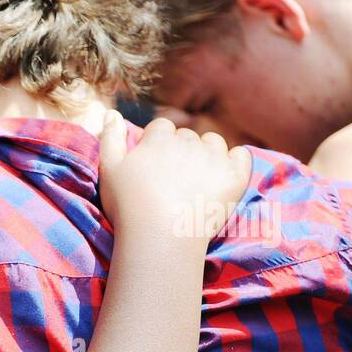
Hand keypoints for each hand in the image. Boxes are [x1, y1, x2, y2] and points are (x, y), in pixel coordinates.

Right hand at [99, 113, 252, 250]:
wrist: (160, 239)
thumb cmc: (128, 207)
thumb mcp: (109, 171)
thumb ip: (109, 138)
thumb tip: (111, 112)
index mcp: (159, 138)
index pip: (161, 127)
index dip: (156, 144)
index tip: (152, 166)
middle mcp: (188, 142)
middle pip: (186, 136)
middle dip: (180, 150)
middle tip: (170, 180)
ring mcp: (214, 158)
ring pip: (213, 142)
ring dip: (206, 153)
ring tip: (194, 180)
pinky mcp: (234, 176)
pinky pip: (242, 155)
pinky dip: (234, 160)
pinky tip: (222, 174)